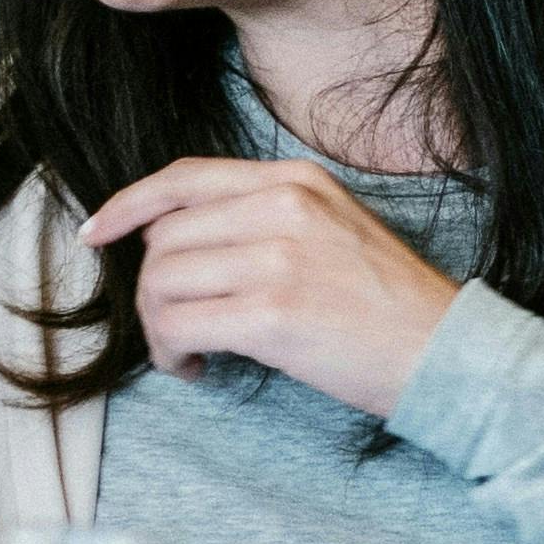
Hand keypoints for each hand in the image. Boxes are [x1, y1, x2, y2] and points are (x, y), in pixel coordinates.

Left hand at [83, 156, 461, 417]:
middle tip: (177, 325)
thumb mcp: (336, 227)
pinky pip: (177, 327)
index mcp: (299, 180)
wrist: (445, 352)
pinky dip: (171, 353)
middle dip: (153, 289)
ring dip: (159, 326)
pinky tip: (197, 366)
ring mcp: (279, 259)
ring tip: (188, 349)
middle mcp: (286, 208)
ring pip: (162, 283)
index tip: (98, 233)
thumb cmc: (389, 302)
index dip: (128, 205)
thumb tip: (176, 237)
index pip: (185, 178)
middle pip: (163, 238)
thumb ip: (267, 215)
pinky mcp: (272, 314)